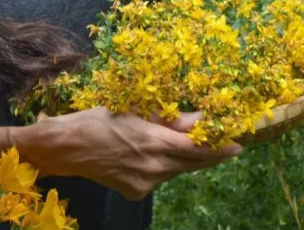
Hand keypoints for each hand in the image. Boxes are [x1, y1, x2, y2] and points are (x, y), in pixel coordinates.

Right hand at [26, 108, 241, 200]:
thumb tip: (200, 120)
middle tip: (227, 145)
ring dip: (184, 159)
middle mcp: (153, 166)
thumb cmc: (100, 119)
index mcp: (155, 142)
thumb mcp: (138, 111)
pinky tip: (154, 155)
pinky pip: (159, 178)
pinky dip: (163, 166)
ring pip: (176, 170)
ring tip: (183, 144)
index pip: (197, 148)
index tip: (238, 145)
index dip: (219, 147)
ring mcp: (144, 182)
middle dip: (210, 154)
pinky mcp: (134, 192)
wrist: (65, 148)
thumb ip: (171, 118)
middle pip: (192, 162)